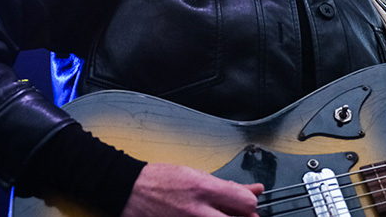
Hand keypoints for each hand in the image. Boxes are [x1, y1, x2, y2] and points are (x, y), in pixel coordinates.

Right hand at [120, 163, 263, 216]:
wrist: (130, 191)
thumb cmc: (162, 180)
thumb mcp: (197, 174)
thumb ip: (229, 187)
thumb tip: (255, 190)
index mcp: (205, 189)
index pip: (247, 203)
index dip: (249, 206)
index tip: (244, 206)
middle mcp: (198, 210)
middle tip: (233, 216)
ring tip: (214, 215)